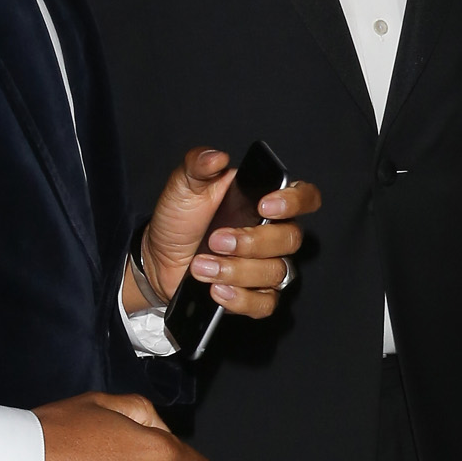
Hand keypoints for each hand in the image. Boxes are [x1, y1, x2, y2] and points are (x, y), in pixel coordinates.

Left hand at [130, 149, 322, 322]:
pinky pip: (265, 303)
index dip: (295, 202)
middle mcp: (272, 234)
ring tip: (201, 266)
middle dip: (252, 242)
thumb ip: (198, 166)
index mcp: (263, 203)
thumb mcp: (184, 186)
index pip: (303, 197)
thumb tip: (216, 157)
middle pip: (290, 239)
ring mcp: (266, 267)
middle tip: (215, 240)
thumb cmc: (178, 220)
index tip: (264, 206)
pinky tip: (216, 290)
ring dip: (236, 271)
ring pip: (277, 273)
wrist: (158, 258)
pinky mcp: (255, 295)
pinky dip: (241, 299)